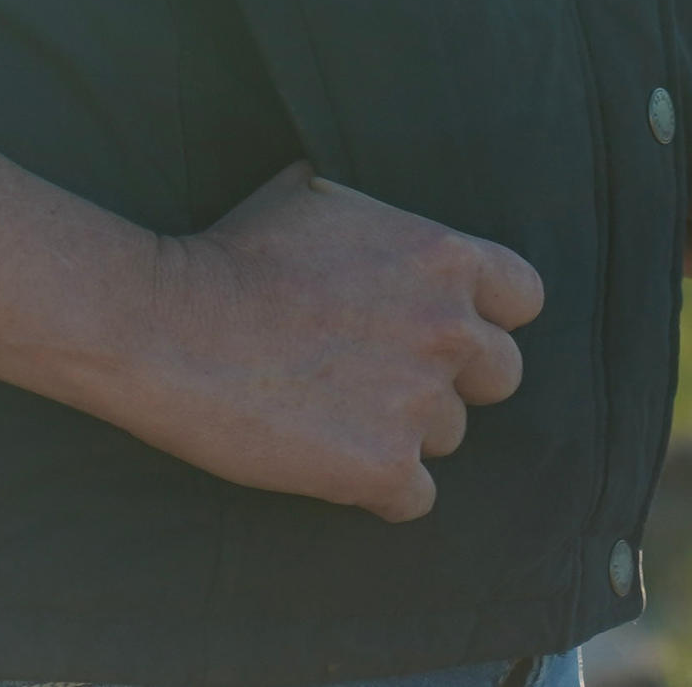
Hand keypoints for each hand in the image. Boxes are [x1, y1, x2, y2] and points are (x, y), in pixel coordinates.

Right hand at [106, 162, 544, 522]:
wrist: (168, 325)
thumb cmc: (231, 253)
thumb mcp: (319, 195)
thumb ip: (381, 220)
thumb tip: (389, 225)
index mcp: (444, 257)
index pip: (523, 298)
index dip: (486, 315)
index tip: (442, 324)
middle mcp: (449, 328)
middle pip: (500, 375)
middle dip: (453, 377)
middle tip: (385, 375)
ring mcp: (420, 403)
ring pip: (448, 436)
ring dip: (405, 430)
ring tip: (334, 412)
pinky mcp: (382, 468)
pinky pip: (414, 498)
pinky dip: (379, 489)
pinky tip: (331, 460)